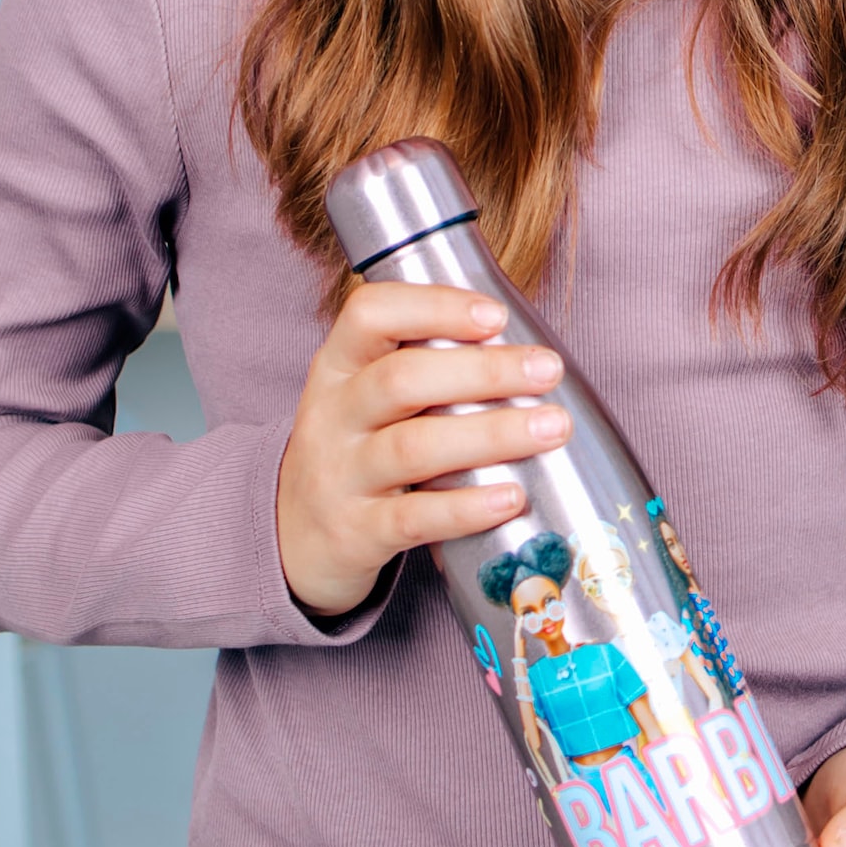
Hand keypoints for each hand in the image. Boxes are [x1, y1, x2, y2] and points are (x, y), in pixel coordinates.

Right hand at [276, 280, 568, 617]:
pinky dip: (466, 507)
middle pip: (402, 379)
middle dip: (483, 371)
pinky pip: (413, 519)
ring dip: (491, 433)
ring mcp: (339, 476)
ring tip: (551, 427)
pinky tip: (512, 496)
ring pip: (413, 448)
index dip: (434, 307)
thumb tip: (527, 354)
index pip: (369, 314)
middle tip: (548, 370)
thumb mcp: (364, 399)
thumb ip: (425, 371)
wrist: (294, 539)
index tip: (496, 315)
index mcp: (337, 367)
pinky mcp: (356, 533)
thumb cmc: (355, 452)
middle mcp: (332, 416)